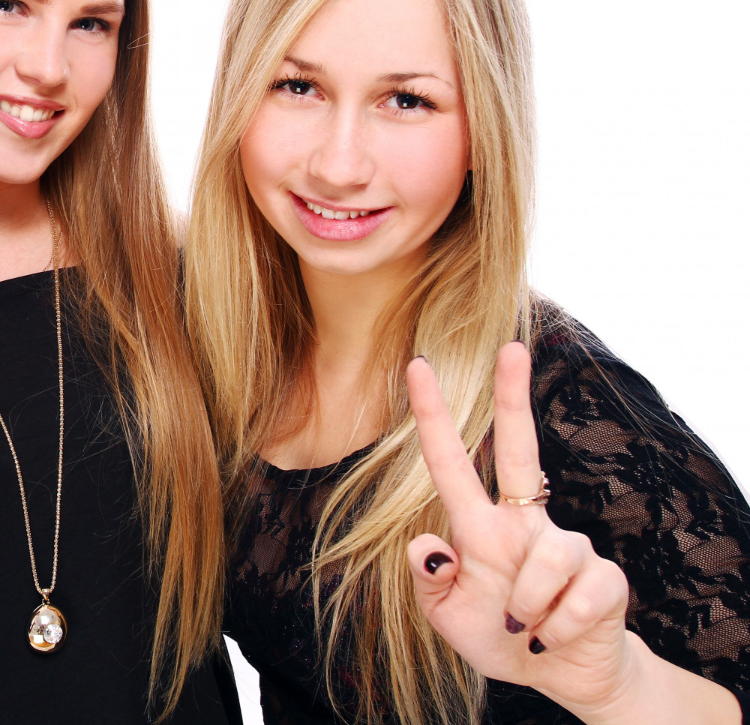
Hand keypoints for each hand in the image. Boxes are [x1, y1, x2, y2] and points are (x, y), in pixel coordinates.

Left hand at [406, 341, 633, 716]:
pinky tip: (555, 636)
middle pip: (520, 451)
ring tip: (526, 629)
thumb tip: (424, 544)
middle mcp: (522, 524)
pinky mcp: (604, 577)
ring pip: (543, 563)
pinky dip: (555, 630)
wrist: (563, 675)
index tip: (418, 366)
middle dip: (514, 397)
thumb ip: (430, 583)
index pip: (451, 464)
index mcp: (480, 527)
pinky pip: (574, 600)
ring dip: (526, 610)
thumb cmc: (500, 636)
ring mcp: (566, 546)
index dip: (433, 418)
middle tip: (510, 347)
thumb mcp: (448, 617)